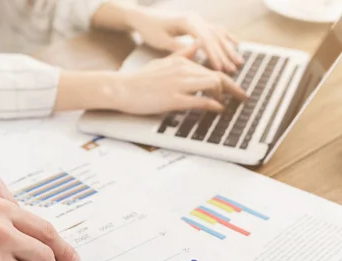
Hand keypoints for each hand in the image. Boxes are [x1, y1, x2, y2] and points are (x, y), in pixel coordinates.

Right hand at [109, 46, 247, 114]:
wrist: (121, 89)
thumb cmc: (139, 79)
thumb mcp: (162, 61)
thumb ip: (181, 53)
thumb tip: (196, 44)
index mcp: (181, 61)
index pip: (211, 67)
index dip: (227, 78)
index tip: (235, 87)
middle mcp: (183, 69)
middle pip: (217, 76)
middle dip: (234, 87)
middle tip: (244, 97)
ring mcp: (179, 84)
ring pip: (213, 84)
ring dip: (225, 95)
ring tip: (229, 104)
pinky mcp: (173, 99)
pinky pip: (200, 101)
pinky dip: (213, 105)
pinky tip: (218, 109)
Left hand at [125, 7, 243, 72]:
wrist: (143, 16)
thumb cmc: (149, 29)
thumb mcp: (161, 41)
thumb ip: (178, 48)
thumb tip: (194, 58)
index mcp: (186, 22)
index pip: (205, 39)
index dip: (214, 55)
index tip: (220, 69)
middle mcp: (195, 18)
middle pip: (215, 37)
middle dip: (225, 54)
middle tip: (234, 69)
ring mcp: (198, 19)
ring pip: (218, 33)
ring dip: (229, 48)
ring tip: (239, 62)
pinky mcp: (197, 22)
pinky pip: (216, 29)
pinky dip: (227, 37)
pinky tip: (237, 44)